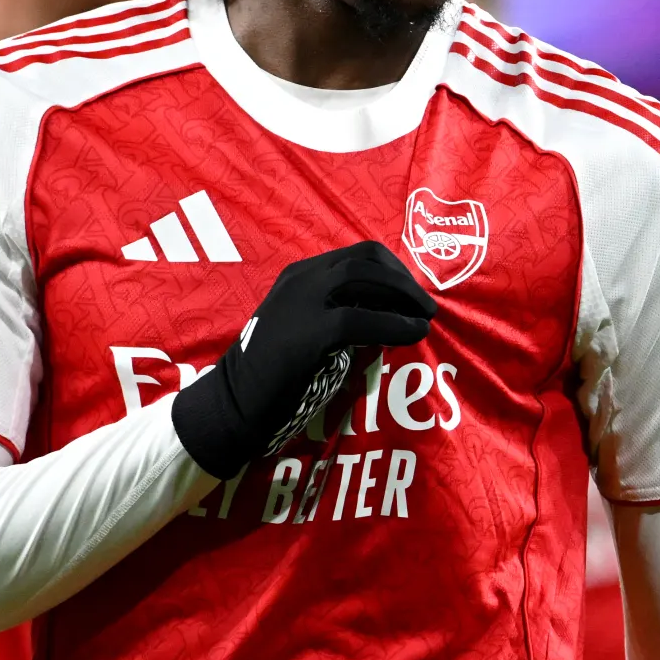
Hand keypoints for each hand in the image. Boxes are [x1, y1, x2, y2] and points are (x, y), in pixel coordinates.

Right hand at [172, 242, 434, 479]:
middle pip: (366, 258)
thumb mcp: (301, 328)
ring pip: (367, 278)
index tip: (411, 294)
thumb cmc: (270, 374)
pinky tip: (413, 335)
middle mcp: (301, 279)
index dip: (393, 270)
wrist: (234, 404)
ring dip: (405, 296)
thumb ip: (335, 314)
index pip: (357, 255)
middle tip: (425, 305)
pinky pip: (364, 319)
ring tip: (425, 319)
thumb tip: (387, 313)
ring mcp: (303, 301)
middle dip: (404, 279)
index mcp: (299, 275)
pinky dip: (396, 324)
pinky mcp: (310, 331)